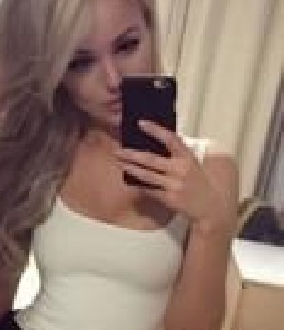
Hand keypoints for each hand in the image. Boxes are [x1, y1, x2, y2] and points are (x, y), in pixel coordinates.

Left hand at [116, 120, 237, 235]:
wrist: (210, 206)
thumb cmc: (199, 182)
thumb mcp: (194, 163)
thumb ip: (180, 153)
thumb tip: (159, 141)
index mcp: (188, 156)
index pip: (170, 138)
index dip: (155, 130)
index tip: (141, 123)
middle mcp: (180, 169)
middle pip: (151, 159)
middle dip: (132, 154)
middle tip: (118, 149)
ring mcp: (174, 185)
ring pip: (147, 175)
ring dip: (131, 168)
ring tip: (119, 162)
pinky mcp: (169, 198)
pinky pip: (149, 189)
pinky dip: (138, 184)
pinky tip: (129, 180)